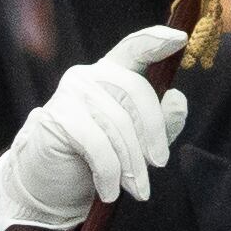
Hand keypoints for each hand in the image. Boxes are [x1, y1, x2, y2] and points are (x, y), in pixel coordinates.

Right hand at [0, 25, 191, 230]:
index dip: (157, 40)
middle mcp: (91, 75)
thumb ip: (163, 122)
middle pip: (136, 91)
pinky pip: (96, 144)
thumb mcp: (139, 142)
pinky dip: (109, 172)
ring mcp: (71, 92)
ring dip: (132, 163)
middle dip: (153, 133)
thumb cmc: (97, 159)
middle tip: (159, 166)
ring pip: (118, 123)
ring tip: (137, 189)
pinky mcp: (56, 117)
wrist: (51, 185)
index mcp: (115, 73)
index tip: (180, 40)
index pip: (136, 47)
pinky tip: (109, 190)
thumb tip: (175, 99)